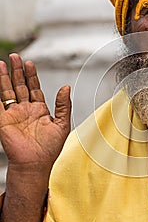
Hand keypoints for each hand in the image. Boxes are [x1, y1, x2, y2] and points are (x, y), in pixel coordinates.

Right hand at [0, 53, 70, 172]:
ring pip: (8, 91)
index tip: (30, 63)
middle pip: (20, 86)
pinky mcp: (3, 120)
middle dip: (17, 71)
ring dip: (5, 78)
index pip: (34, 88)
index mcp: (39, 110)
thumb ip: (63, 105)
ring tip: (3, 63)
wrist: (35, 163)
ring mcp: (13, 114)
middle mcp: (25, 110)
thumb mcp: (62, 125)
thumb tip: (66, 87)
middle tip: (15, 57)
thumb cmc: (50, 149)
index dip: (32, 76)